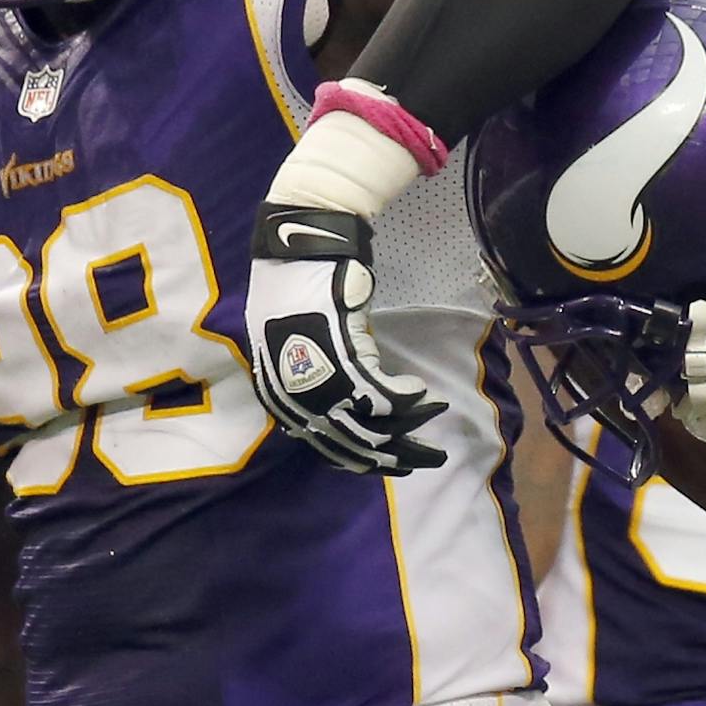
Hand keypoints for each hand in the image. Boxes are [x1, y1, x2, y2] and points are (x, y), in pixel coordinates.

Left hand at [245, 203, 446, 473]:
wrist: (303, 243)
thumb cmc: (301, 284)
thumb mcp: (295, 339)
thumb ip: (312, 374)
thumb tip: (343, 408)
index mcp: (274, 385)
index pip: (316, 437)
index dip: (354, 455)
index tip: (384, 463)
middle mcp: (289, 384)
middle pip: (343, 436)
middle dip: (387, 454)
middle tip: (421, 460)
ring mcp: (313, 368)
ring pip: (364, 419)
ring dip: (405, 426)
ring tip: (431, 424)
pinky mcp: (339, 348)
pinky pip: (376, 390)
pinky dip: (403, 397)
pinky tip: (422, 395)